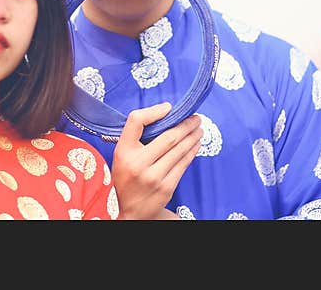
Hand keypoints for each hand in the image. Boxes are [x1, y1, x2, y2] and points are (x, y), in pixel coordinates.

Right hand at [111, 103, 201, 219]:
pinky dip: (191, 151)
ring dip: (192, 136)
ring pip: (179, 150)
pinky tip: (196, 144)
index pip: (136, 121)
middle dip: (186, 125)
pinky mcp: (166, 187)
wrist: (130, 212)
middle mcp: (138, 163)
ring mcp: (153, 176)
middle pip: (168, 136)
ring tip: (199, 129)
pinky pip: (183, 164)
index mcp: (123, 151)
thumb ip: (135, 138)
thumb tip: (164, 117)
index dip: (154, 111)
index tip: (168, 108)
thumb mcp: (121, 156)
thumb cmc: (127, 178)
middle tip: (195, 118)